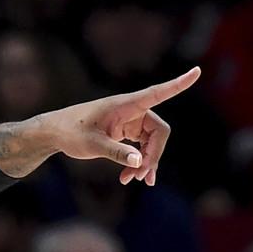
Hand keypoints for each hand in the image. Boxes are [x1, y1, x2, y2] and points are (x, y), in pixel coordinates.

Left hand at [46, 67, 200, 184]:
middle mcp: (132, 111)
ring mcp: (130, 122)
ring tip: (132, 181)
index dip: (179, 84)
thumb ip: (116, 153)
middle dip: (153, 155)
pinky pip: (141, 147)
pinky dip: (139, 162)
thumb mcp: (92, 145)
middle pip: (158, 132)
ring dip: (145, 162)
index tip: (198, 71)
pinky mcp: (125, 132)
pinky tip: (135, 178)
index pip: (158, 93)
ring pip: (150, 143)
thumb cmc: (71, 132)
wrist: (54, 133)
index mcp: (126, 105)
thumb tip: (139, 163)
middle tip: (139, 177)